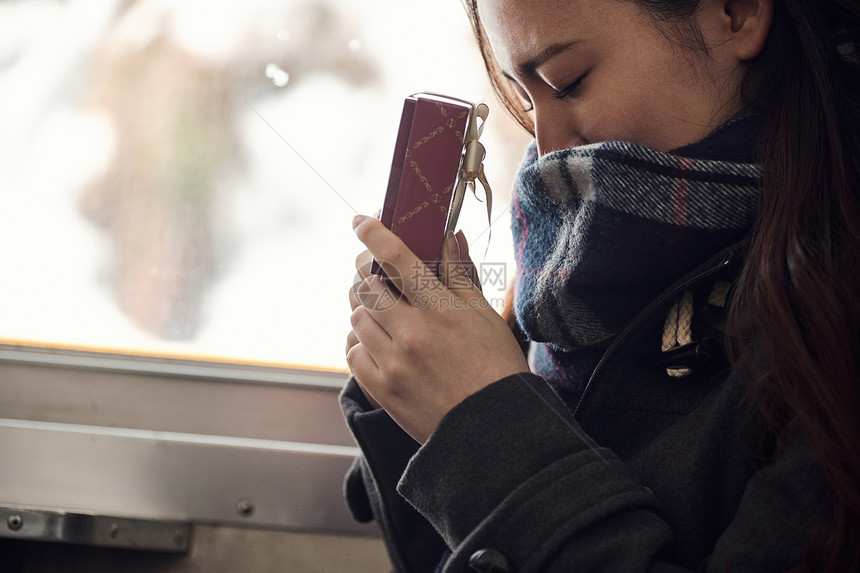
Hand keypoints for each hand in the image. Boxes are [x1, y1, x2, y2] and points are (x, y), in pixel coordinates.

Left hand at [346, 215, 529, 442]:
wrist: (493, 428)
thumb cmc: (496, 368)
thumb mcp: (484, 316)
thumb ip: (460, 274)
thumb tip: (449, 236)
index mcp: (442, 310)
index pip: (398, 259)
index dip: (374, 234)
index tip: (360, 221)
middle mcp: (413, 333)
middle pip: (368, 287)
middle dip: (370, 278)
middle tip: (379, 280)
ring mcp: (394, 363)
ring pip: (358, 319)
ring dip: (368, 312)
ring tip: (387, 318)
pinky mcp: (382, 389)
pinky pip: (353, 353)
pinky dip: (361, 344)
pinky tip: (381, 345)